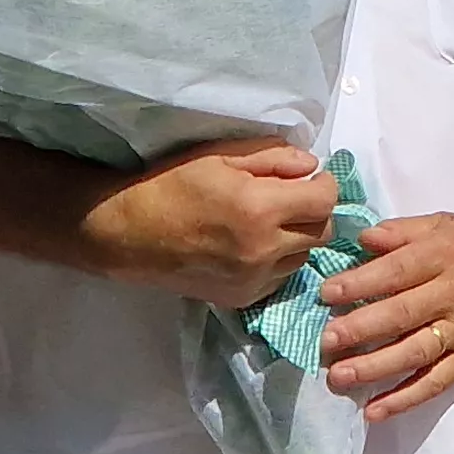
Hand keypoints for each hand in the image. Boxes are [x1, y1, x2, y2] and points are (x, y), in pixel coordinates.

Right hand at [81, 137, 351, 307]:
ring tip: (266, 223)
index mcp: (260, 209)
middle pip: (322, 232)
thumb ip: (272, 156)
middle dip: (313, 212)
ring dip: (296, 238)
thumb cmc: (172, 185)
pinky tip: (251, 246)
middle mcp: (263, 250)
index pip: (325, 201)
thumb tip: (311, 166)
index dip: (323, 185)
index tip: (310, 178)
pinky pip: (280, 278)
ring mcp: (253, 279)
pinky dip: (276, 262)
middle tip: (290, 199)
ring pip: (304, 257)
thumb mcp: (220, 155)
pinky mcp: (241, 298)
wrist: (129, 234)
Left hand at [317, 211, 453, 421]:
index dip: (361, 283)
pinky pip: (437, 382)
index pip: (397, 271)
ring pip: (417, 353)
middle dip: (361, 329)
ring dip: (376, 368)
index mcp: (443, 256)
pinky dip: (406, 399)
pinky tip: (374, 411)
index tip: (327, 294)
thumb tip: (362, 239)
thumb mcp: (440, 224)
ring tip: (339, 377)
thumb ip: (400, 231)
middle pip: (404, 315)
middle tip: (326, 341)